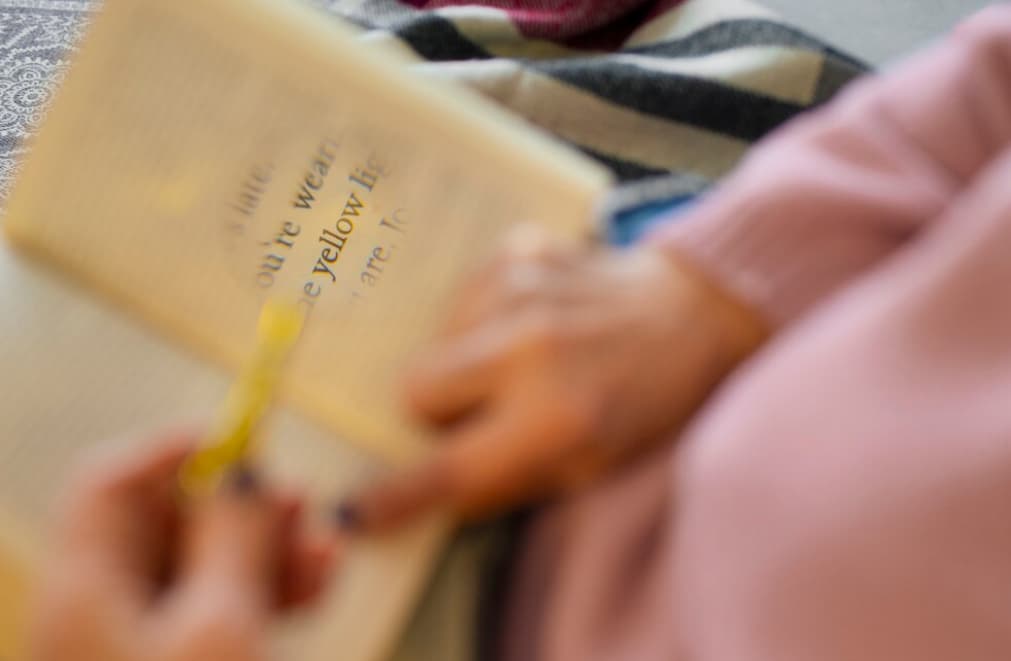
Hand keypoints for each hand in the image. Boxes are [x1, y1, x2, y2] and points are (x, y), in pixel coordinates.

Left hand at [29, 432, 336, 660]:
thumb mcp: (224, 623)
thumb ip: (235, 537)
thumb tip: (243, 473)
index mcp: (89, 588)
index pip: (112, 482)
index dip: (176, 448)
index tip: (242, 436)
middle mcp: (106, 608)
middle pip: (170, 521)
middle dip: (244, 503)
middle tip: (301, 500)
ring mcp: (143, 640)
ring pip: (209, 563)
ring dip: (273, 548)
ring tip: (327, 546)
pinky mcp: (183, 659)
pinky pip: (226, 605)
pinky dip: (272, 588)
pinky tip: (319, 580)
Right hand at [344, 228, 766, 528]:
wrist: (693, 313)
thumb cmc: (647, 402)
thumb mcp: (591, 466)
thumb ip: (508, 480)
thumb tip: (429, 487)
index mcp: (555, 419)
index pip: (450, 469)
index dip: (396, 496)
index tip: (355, 512)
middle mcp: (529, 352)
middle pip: (415, 389)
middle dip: (434, 410)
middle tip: (478, 411)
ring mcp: (521, 291)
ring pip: (435, 343)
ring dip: (463, 361)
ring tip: (519, 360)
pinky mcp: (517, 252)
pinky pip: (460, 300)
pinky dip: (481, 321)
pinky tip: (528, 321)